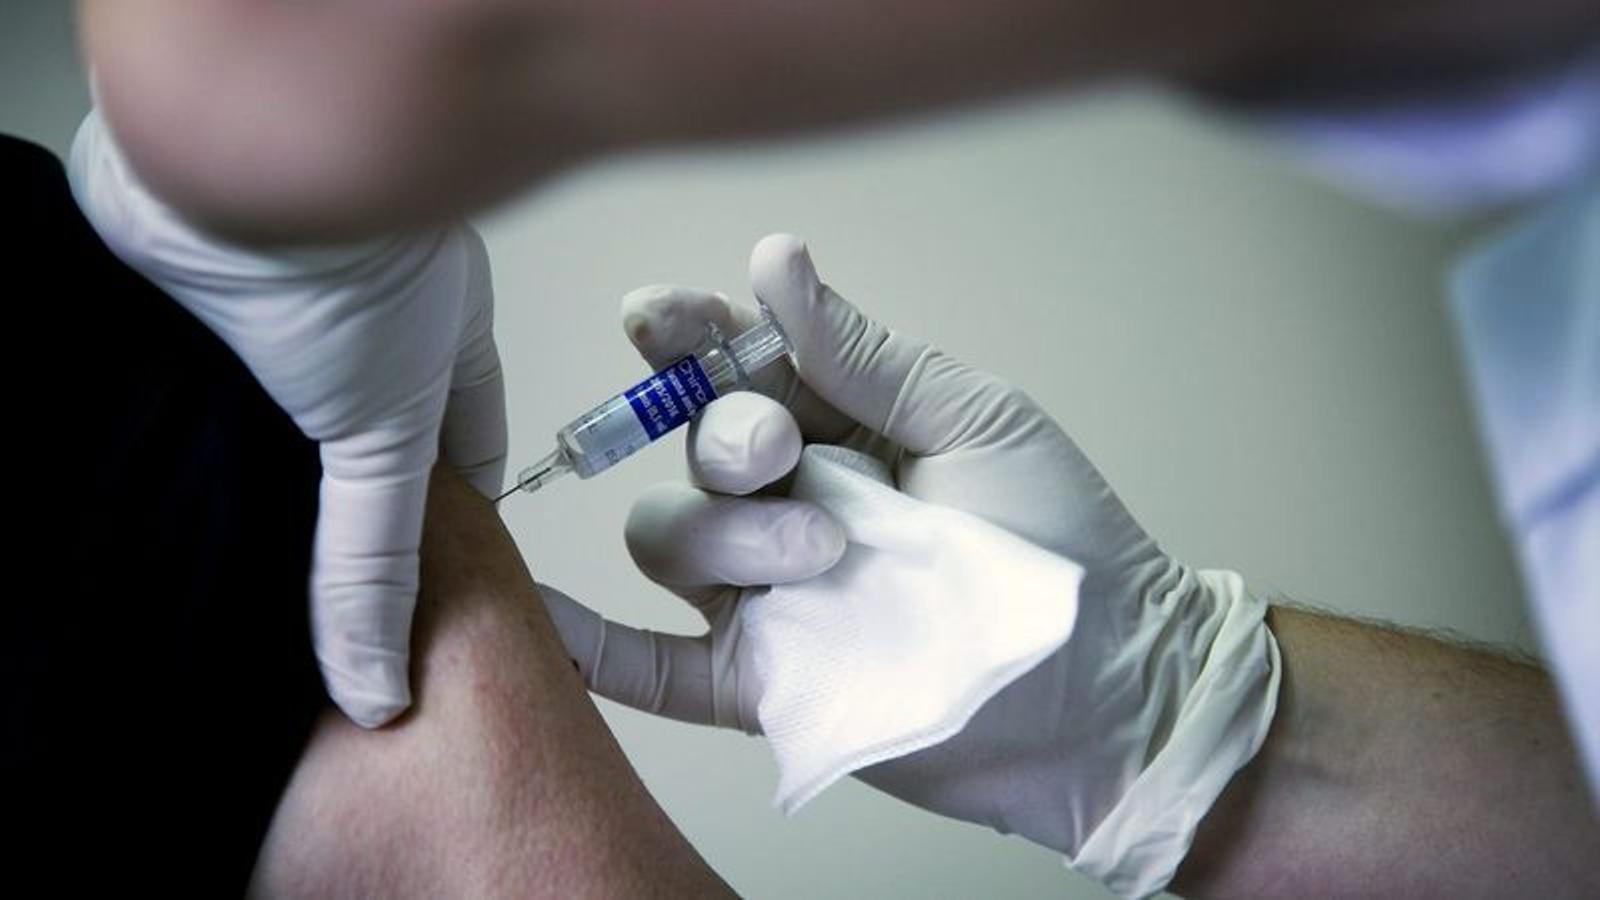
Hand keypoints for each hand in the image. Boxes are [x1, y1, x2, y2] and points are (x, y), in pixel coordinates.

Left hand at [69, 110, 507, 727]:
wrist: (233, 166)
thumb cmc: (356, 271)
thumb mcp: (389, 437)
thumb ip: (375, 563)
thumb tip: (377, 687)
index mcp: (439, 346)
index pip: (463, 455)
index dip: (458, 525)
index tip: (444, 596)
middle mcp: (362, 333)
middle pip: (365, 445)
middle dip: (348, 517)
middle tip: (325, 614)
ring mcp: (281, 323)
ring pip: (276, 429)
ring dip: (259, 487)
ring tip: (241, 578)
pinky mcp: (197, 317)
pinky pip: (202, 404)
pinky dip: (196, 450)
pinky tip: (183, 501)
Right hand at [545, 234, 1277, 893]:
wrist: (1103, 689)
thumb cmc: (1056, 538)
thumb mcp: (974, 421)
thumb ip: (863, 355)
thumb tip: (772, 260)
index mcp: (838, 424)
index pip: (731, 366)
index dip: (684, 335)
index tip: (652, 316)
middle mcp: (786, 501)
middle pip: (694, 448)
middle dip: (726, 436)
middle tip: (783, 451)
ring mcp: (767, 593)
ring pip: (673, 540)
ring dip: (725, 535)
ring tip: (822, 555)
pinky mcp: (759, 680)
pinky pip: (650, 664)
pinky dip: (588, 643)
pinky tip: (543, 614)